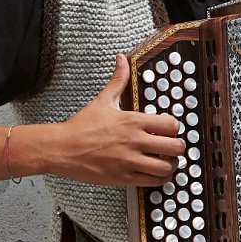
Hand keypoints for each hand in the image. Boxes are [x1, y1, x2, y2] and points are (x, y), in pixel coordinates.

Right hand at [50, 54, 184, 187]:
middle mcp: (135, 141)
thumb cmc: (82, 126)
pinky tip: (155, 173)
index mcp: (133, 121)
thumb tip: (122, 59)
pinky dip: (159, 179)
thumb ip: (118, 80)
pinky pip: (153, 182)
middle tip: (172, 148)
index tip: (169, 130)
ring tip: (165, 162)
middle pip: (175, 147)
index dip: (174, 128)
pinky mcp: (124, 178)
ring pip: (167, 167)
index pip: (171, 125)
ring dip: (171, 165)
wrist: (62, 148)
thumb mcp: (103, 100)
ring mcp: (130, 161)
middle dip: (178, 148)